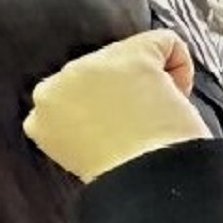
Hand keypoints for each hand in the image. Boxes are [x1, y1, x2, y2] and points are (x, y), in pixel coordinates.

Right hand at [23, 30, 206, 182]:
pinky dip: (181, 65)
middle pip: (101, 74)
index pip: (73, 97)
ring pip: (131, 57)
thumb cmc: (123, 179)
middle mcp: (57, 83)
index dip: (104, 113)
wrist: (145, 180)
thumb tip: (106, 110)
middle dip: (124, 95)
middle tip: (141, 129)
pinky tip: (178, 98)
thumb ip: (78, 128)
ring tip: (155, 120)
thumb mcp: (80, 155)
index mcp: (40, 116)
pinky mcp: (133, 55)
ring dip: (149, 85)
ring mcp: (92, 66)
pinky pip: (165, 42)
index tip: (119, 134)